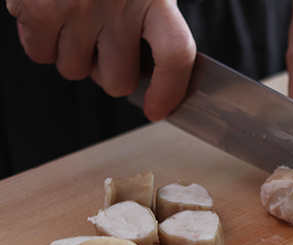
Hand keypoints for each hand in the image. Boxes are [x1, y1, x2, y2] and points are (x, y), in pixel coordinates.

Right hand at [6, 0, 195, 120]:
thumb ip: (154, 21)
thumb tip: (155, 75)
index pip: (175, 55)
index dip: (169, 90)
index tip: (159, 109)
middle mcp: (119, 3)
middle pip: (118, 82)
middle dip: (108, 72)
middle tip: (103, 46)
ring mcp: (78, 7)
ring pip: (75, 71)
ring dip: (72, 54)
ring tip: (73, 19)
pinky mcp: (40, 8)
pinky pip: (40, 55)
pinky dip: (41, 42)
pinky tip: (49, 15)